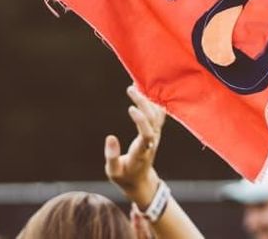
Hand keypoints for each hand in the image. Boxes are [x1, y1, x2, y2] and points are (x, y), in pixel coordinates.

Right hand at [105, 84, 165, 206]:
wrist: (141, 180)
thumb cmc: (125, 176)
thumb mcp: (113, 171)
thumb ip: (111, 156)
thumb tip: (110, 137)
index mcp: (141, 152)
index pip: (147, 134)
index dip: (141, 121)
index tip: (131, 108)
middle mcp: (152, 142)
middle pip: (152, 119)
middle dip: (143, 103)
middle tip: (130, 89)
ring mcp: (156, 136)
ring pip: (156, 115)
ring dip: (146, 100)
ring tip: (133, 87)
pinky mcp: (155, 132)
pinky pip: (157, 115)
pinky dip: (152, 102)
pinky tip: (143, 92)